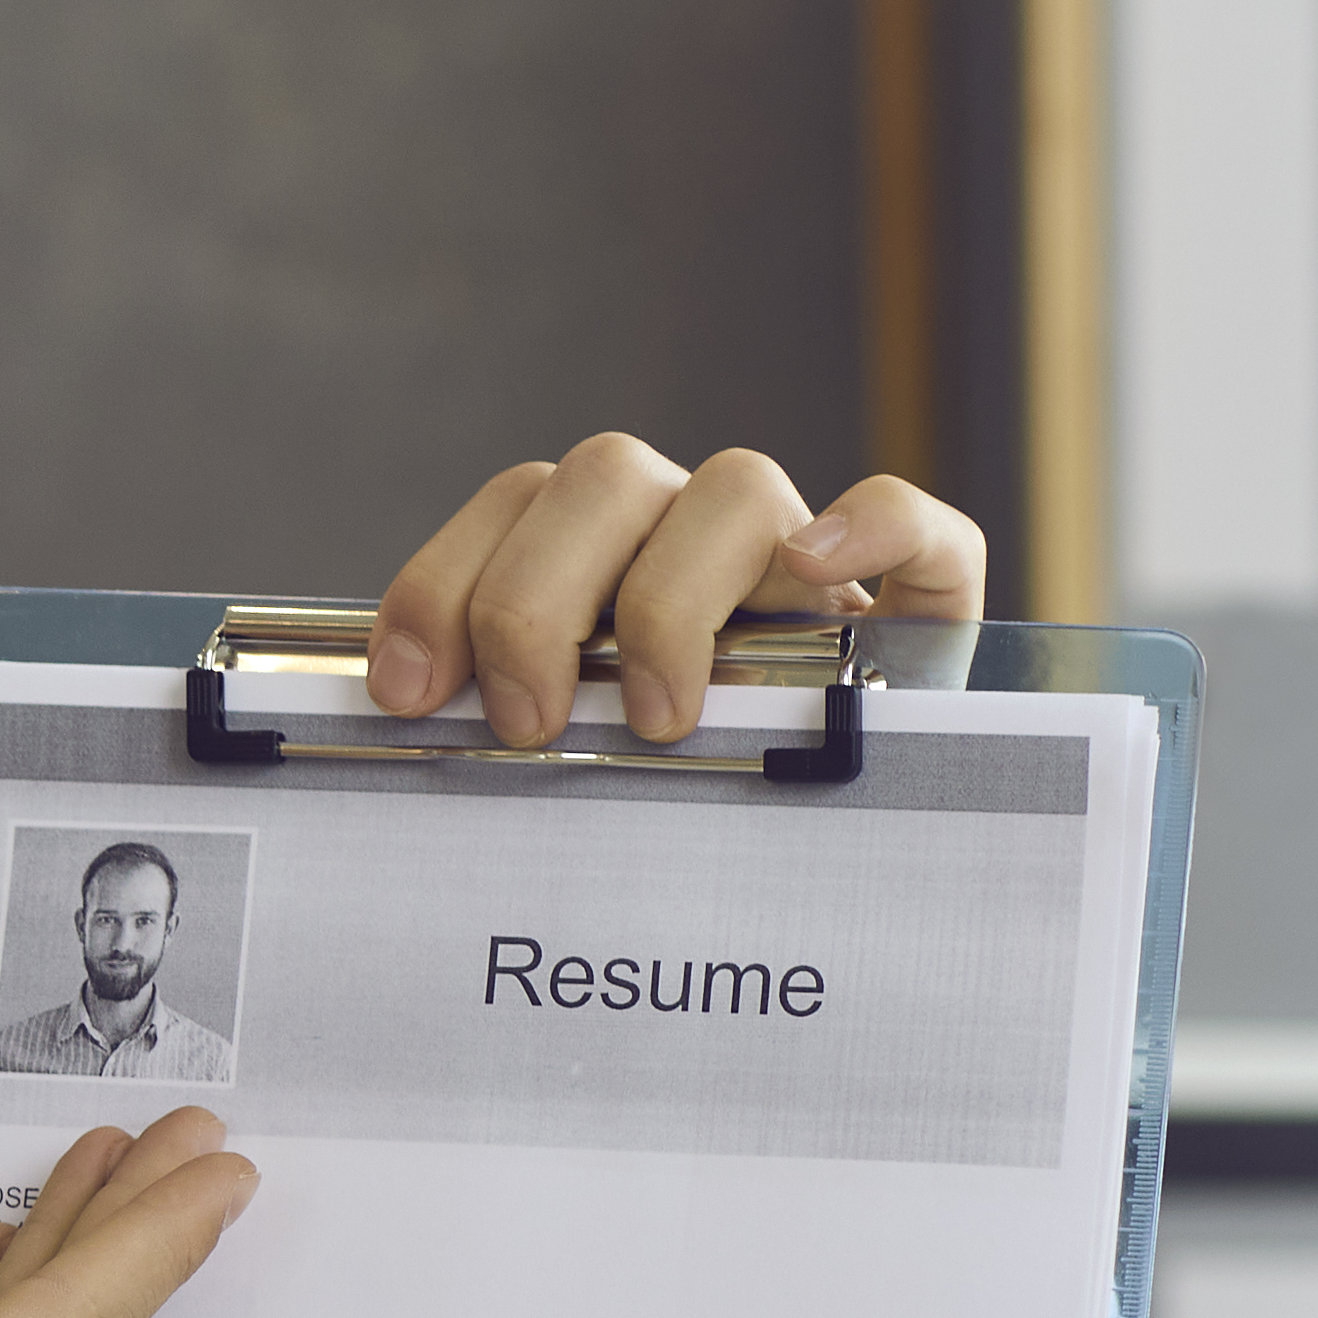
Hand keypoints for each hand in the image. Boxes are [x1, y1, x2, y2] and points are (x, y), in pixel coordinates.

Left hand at [369, 437, 986, 746]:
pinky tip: (817, 572)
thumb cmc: (668, 798)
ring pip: (737, 489)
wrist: (833, 838)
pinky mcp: (915, 600)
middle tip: (529, 723)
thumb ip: (491, 714)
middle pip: (604, 479)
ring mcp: (802, 559)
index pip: (512, 505)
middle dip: (536, 602)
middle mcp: (690, 532)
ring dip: (671, 599)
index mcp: (598, 550)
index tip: (410, 691)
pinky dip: (874, 527)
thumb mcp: (559, 757)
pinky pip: (914, 525)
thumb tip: (402, 718)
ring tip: (654, 717)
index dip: (443, 584)